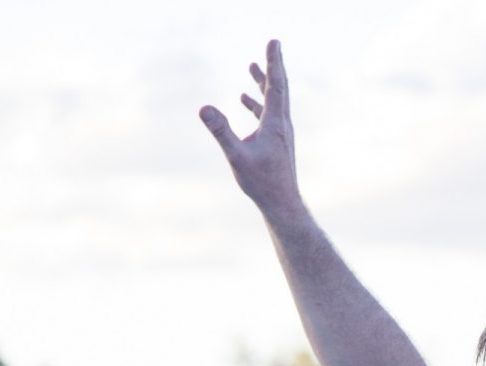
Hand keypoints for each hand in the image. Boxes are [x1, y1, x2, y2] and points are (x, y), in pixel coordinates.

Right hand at [199, 39, 301, 219]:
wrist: (282, 203)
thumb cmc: (262, 183)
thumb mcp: (237, 156)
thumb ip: (221, 131)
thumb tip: (204, 108)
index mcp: (275, 124)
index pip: (276, 85)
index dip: (274, 62)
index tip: (274, 42)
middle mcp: (281, 125)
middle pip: (278, 88)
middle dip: (272, 66)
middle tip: (273, 45)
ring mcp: (280, 134)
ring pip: (273, 102)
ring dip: (263, 83)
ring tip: (252, 67)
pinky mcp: (276, 142)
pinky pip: (267, 115)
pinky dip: (257, 103)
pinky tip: (244, 99)